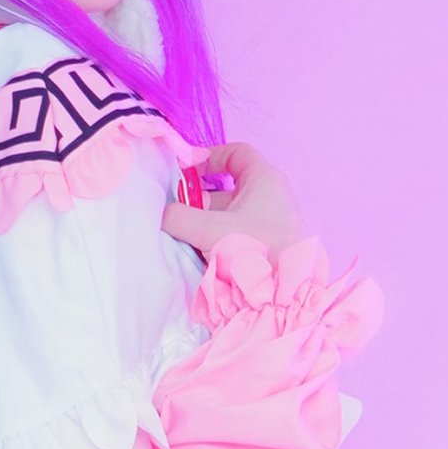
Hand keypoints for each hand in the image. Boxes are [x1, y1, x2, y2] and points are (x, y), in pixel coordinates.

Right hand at [161, 141, 308, 258]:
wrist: (286, 295)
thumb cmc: (255, 251)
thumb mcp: (209, 230)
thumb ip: (178, 217)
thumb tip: (162, 214)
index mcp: (264, 180)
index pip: (237, 153)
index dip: (209, 156)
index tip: (187, 171)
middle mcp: (269, 198)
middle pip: (226, 189)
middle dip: (198, 199)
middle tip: (177, 213)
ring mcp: (269, 224)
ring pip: (228, 216)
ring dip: (204, 224)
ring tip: (184, 237)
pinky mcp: (267, 248)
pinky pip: (235, 236)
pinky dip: (216, 240)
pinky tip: (199, 254)